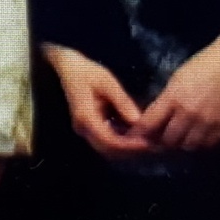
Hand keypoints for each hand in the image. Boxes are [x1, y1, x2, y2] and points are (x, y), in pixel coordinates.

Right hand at [47, 47, 151, 161]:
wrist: (66, 67)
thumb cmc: (86, 71)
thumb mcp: (107, 82)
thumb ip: (122, 101)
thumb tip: (138, 120)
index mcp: (86, 117)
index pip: (109, 141)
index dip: (129, 146)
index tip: (148, 144)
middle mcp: (83, 128)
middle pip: (108, 151)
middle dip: (130, 152)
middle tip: (152, 147)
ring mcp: (84, 129)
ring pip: (107, 149)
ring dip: (126, 149)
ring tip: (147, 143)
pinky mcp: (89, 128)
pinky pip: (105, 141)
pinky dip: (120, 142)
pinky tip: (135, 136)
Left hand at [140, 40, 219, 152]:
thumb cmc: (202, 64)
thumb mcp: (176, 79)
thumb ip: (165, 100)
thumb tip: (153, 119)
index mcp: (173, 97)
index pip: (150, 124)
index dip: (140, 133)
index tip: (134, 137)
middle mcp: (189, 112)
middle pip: (168, 140)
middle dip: (159, 141)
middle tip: (156, 139)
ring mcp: (207, 121)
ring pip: (187, 145)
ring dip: (179, 145)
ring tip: (176, 139)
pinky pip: (206, 144)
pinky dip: (198, 143)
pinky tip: (195, 137)